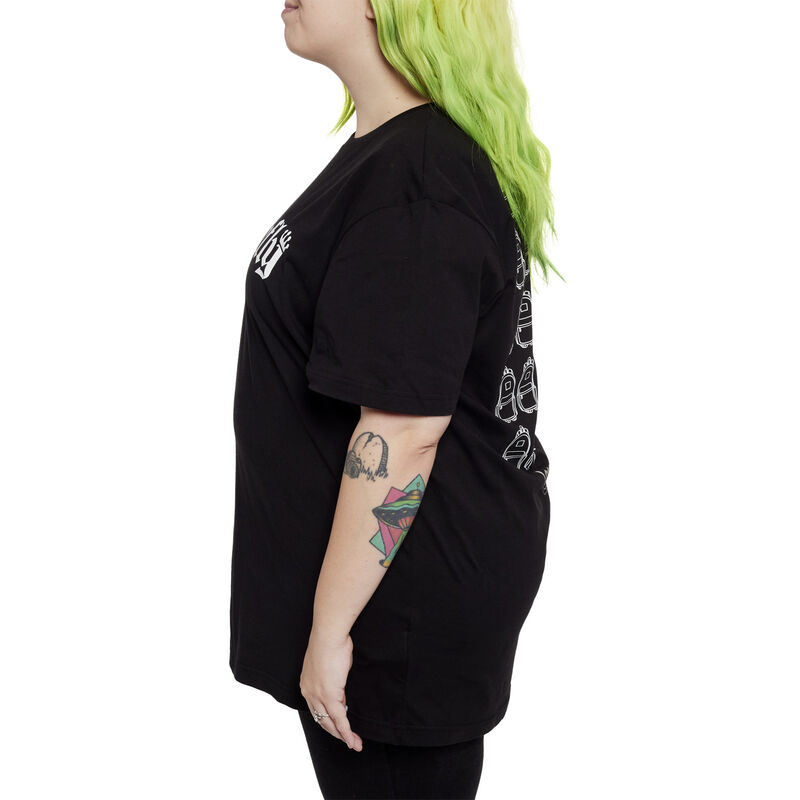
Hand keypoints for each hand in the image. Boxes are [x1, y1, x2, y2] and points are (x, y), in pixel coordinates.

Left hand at [299, 630, 362, 750]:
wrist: (329, 635)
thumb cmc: (331, 642)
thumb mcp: (329, 662)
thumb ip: (333, 677)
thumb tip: (341, 685)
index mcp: (307, 683)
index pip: (317, 708)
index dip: (328, 719)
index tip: (339, 725)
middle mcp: (309, 692)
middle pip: (321, 719)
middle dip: (336, 732)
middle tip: (348, 740)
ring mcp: (318, 695)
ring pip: (330, 723)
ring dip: (343, 736)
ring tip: (354, 744)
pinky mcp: (330, 696)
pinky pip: (339, 719)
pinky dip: (347, 732)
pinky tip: (353, 740)